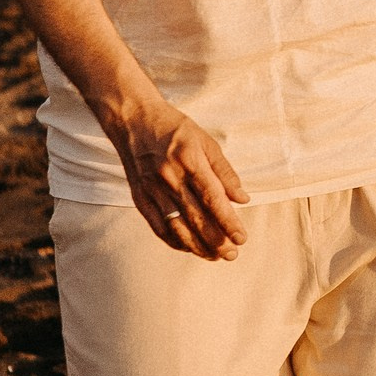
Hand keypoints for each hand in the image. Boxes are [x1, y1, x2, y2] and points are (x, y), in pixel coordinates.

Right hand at [112, 96, 250, 257]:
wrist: (133, 119)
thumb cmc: (174, 128)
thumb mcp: (206, 141)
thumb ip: (225, 171)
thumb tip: (242, 199)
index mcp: (190, 161)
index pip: (212, 199)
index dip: (228, 221)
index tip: (241, 238)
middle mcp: (169, 178)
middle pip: (195, 218)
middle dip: (216, 241)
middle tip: (232, 254)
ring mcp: (151, 189)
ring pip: (176, 227)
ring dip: (197, 246)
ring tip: (215, 256)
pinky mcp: (139, 197)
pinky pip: (157, 226)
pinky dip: (174, 240)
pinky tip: (189, 248)